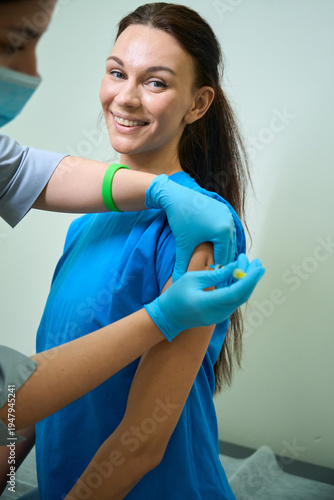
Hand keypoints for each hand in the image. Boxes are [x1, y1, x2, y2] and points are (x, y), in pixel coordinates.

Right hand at [144, 254, 264, 340]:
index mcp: (208, 303)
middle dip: (252, 278)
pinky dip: (240, 288)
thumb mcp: (193, 279)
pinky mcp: (219, 315)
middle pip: (242, 296)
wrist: (168, 316)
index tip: (258, 267)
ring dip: (247, 282)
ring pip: (240, 299)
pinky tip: (241, 276)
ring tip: (249, 265)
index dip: (249, 280)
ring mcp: (219, 317)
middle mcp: (217, 313)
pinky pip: (234, 301)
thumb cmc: (176, 295)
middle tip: (257, 262)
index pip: (235, 292)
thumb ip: (215, 275)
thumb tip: (235, 267)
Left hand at [145, 175, 236, 281]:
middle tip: (218, 279)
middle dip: (223, 264)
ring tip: (216, 266)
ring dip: (224, 253)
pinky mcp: (225, 212)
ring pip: (229, 242)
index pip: (224, 259)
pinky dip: (223, 242)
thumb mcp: (182, 245)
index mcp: (222, 232)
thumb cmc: (180, 219)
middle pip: (229, 251)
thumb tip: (176, 284)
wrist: (177, 196)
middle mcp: (230, 224)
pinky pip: (227, 232)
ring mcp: (229, 216)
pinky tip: (215, 250)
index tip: (214, 285)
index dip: (218, 273)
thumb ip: (182, 265)